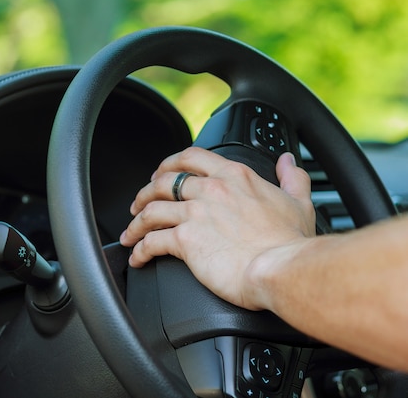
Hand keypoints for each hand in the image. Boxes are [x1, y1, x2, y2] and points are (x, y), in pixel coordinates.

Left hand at [119, 147, 315, 309]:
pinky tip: (137, 257)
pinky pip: (151, 241)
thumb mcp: (298, 201)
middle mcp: (211, 190)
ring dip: (136, 221)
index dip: (170, 164)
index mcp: (234, 177)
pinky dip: (139, 249)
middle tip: (139, 203)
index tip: (162, 173)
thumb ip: (291, 177)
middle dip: (146, 191)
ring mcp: (195, 213)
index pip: (192, 158)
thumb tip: (287, 161)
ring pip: (151, 210)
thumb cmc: (290, 243)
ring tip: (130, 233)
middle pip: (164, 182)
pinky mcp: (185, 240)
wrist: (284, 270)